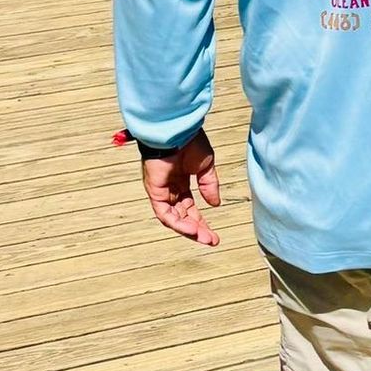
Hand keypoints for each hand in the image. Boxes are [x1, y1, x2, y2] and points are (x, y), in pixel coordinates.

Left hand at [140, 130, 221, 245]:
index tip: (214, 234)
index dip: (201, 221)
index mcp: (181, 181)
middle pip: (182, 216)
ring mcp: (161, 191)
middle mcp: (169, 189)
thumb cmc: (190, 142)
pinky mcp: (154, 191)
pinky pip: (164, 213)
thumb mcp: (206, 166)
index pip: (190, 207)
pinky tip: (192, 229)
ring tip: (204, 238)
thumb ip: (209, 185)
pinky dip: (177, 223)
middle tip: (211, 241)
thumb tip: (215, 204)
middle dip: (197, 230)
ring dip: (188, 230)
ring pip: (173, 218)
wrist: (178, 130)